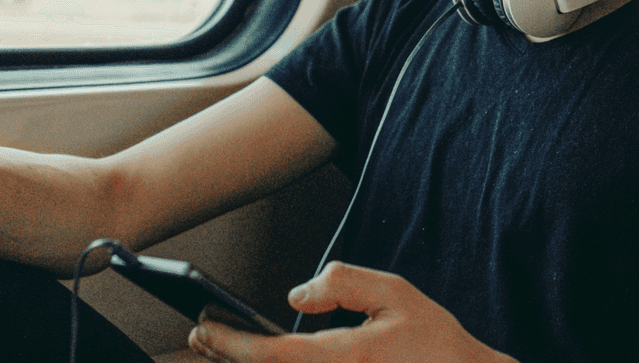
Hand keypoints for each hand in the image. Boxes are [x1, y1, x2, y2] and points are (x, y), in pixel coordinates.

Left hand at [187, 262, 516, 362]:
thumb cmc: (437, 346)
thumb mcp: (395, 294)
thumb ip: (343, 283)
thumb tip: (296, 296)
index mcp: (345, 358)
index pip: (271, 356)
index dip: (231, 342)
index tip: (206, 326)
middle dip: (224, 358)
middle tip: (202, 336)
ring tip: (218, 349)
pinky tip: (262, 360)